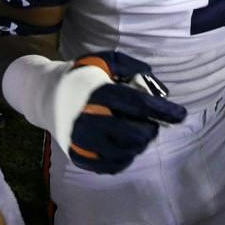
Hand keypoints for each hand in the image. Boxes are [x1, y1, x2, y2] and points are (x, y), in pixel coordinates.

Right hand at [69, 51, 186, 172]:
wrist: (45, 94)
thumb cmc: (82, 75)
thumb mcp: (105, 60)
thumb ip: (133, 67)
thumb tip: (159, 90)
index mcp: (96, 92)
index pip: (137, 104)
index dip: (162, 111)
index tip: (180, 115)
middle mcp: (87, 118)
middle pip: (133, 133)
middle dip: (150, 129)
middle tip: (152, 124)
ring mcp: (81, 140)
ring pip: (124, 151)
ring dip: (139, 144)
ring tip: (139, 133)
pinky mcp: (77, 155)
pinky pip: (110, 165)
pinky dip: (125, 158)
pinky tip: (127, 146)